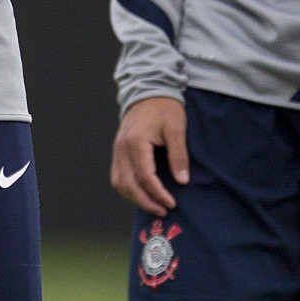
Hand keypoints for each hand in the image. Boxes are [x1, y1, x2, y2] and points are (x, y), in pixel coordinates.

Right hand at [111, 96, 188, 213]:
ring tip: (153, 206)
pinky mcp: (118, 151)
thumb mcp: (176, 129)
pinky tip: (143, 194)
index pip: (145, 177)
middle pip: (128, 185)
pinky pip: (118, 176)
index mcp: (136, 142)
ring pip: (119, 183)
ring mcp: (117, 150)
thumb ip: (178, 155)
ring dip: (135, 198)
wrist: (149, 90)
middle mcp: (122, 148)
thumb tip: (182, 181)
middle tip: (163, 211)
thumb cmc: (165, 108)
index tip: (172, 203)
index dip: (158, 193)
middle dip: (146, 202)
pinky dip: (128, 189)